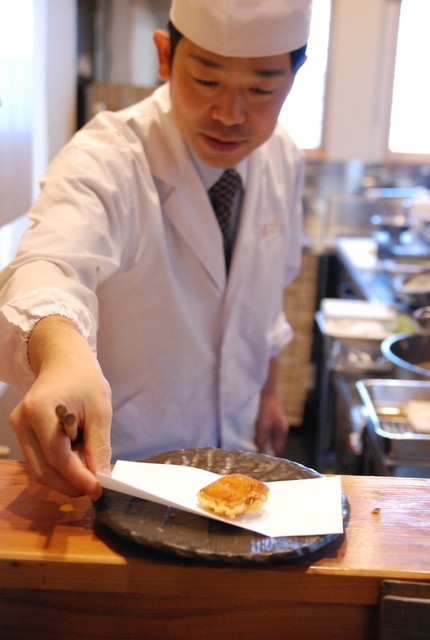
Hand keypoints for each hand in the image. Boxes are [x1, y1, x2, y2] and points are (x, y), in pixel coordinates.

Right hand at [9, 316, 111, 499]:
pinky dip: (59, 466)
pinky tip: (78, 457)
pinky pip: (39, 460)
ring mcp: (18, 428)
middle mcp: (22, 421)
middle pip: (44, 469)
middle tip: (97, 485)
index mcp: (40, 410)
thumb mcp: (100, 410)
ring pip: (39, 469)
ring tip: (89, 466)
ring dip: (66, 476)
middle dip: (71, 483)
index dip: (78, 476)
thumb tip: (101, 477)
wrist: (64, 360)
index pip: (57, 456)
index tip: (99, 488)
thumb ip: (99, 445)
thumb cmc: (84, 379)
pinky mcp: (21, 432)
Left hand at [254, 390, 288, 455]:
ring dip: (259, 439)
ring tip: (249, 443)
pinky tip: (249, 432)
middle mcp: (279, 427)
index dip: (268, 455)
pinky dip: (258, 432)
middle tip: (252, 452)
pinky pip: (263, 429)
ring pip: (267, 436)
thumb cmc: (266, 406)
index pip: (277, 449)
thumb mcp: (262, 424)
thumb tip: (259, 449)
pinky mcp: (268, 417)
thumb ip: (262, 438)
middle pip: (272, 443)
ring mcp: (274, 422)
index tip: (258, 459)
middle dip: (263, 447)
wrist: (266, 389)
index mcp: (282, 431)